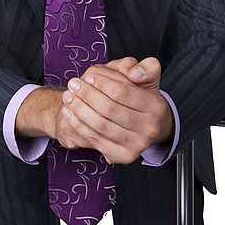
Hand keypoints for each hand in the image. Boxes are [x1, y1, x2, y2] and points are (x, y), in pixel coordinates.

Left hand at [59, 56, 174, 163]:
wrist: (150, 125)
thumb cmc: (144, 97)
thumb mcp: (150, 76)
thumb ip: (146, 68)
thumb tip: (134, 74)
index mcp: (155, 106)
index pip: (122, 92)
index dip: (102, 83)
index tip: (88, 76)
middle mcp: (149, 128)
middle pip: (109, 109)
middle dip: (87, 95)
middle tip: (73, 84)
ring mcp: (137, 145)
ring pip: (101, 126)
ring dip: (79, 110)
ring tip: (68, 97)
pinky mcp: (124, 156)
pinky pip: (96, 140)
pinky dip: (79, 125)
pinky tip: (69, 113)